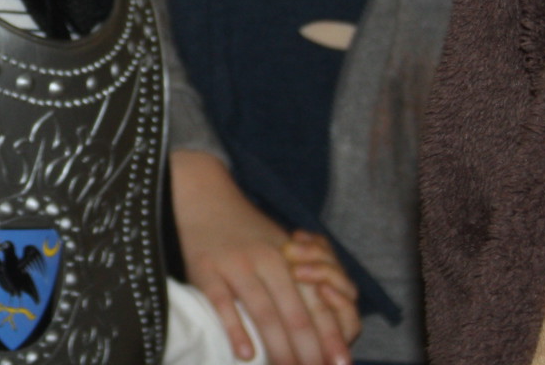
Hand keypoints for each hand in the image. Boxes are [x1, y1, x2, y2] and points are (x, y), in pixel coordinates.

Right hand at [171, 151, 352, 364]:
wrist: (204, 196)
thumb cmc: (249, 231)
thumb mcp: (282, 249)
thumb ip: (303, 284)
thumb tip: (326, 331)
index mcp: (291, 259)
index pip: (317, 304)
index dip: (331, 337)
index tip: (340, 363)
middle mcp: (268, 260)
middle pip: (295, 315)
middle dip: (307, 353)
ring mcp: (236, 264)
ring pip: (263, 313)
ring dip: (278, 349)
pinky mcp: (206, 268)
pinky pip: (223, 303)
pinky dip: (236, 330)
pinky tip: (246, 354)